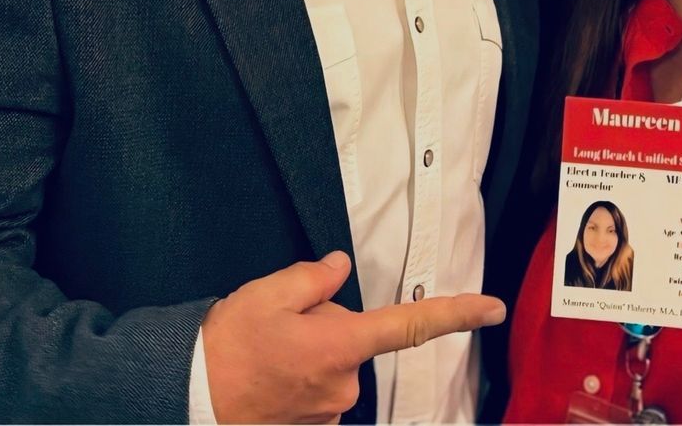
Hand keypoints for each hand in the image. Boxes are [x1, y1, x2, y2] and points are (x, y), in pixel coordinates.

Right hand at [200, 251, 505, 423]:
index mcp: (341, 345)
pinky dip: (299, 378)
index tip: (491, 309)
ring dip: (311, 354)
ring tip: (267, 354)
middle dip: (327, 325)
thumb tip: (339, 269)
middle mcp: (345, 384)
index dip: (457, 315)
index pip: (412, 326)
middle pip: (353, 338)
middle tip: (283, 324)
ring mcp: (329, 411)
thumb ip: (314, 278)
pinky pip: (319, 390)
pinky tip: (269, 376)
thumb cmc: (226, 349)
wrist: (189, 399)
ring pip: (334, 366)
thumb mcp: (268, 294)